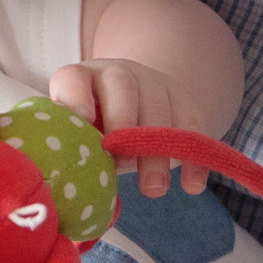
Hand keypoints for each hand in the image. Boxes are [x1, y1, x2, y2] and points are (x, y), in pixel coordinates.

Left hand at [51, 58, 206, 196]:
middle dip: (124, 129)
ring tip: (154, 189)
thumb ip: (72, 147)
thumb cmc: (96, 130)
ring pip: (159, 108)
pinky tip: (192, 185)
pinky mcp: (184, 100)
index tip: (82, 120)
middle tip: (121, 164)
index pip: (74, 79)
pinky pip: (193, 125)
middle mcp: (117, 74)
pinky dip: (194, 157)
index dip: (76, 97)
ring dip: (158, 151)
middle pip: (122, 90)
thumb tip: (69, 179)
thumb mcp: (80, 134)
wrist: (136, 108)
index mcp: (82, 79)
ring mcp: (153, 83)